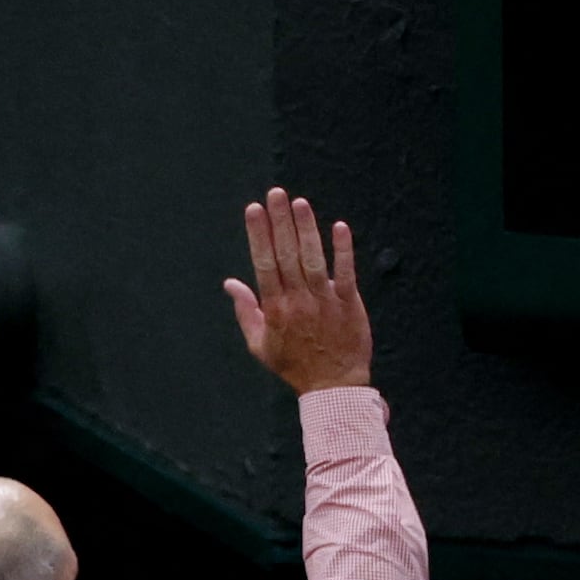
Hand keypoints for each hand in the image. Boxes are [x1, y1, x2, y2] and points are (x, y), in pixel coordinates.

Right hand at [225, 188, 372, 395]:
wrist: (332, 384)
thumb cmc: (293, 364)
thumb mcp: (259, 344)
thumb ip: (246, 310)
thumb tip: (230, 284)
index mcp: (274, 309)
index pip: (263, 263)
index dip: (258, 235)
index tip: (253, 211)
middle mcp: (297, 300)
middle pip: (286, 254)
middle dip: (279, 222)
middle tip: (275, 194)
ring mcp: (324, 299)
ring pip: (313, 258)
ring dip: (306, 229)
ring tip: (299, 202)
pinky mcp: (348, 301)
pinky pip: (346, 271)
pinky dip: (343, 249)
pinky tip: (338, 226)